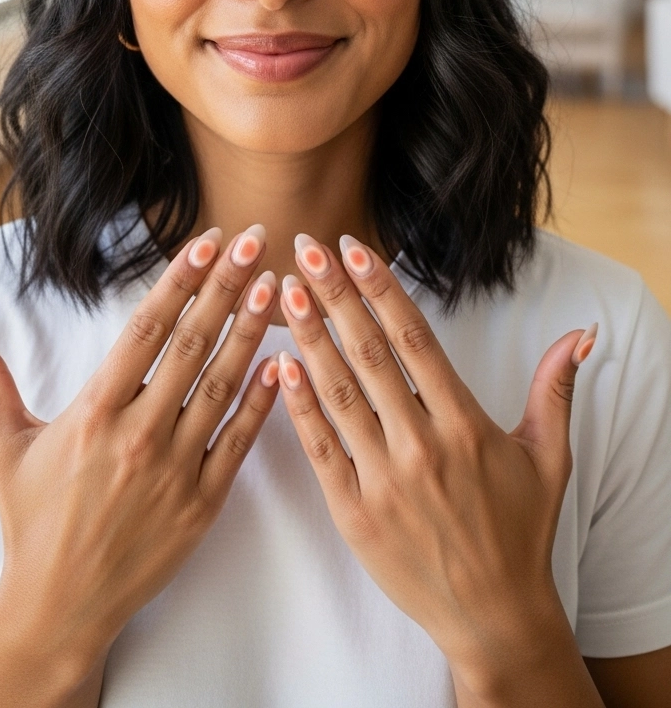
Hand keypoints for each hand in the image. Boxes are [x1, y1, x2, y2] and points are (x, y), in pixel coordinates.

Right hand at [0, 227, 279, 689]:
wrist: (59, 607)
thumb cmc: (34, 521)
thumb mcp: (6, 447)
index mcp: (94, 412)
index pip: (145, 330)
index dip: (179, 282)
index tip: (206, 242)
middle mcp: (138, 435)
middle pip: (191, 346)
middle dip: (226, 288)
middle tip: (254, 241)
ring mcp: (174, 469)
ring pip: (221, 386)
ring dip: (250, 333)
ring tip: (273, 286)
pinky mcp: (202, 503)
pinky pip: (238, 441)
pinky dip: (262, 401)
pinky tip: (282, 363)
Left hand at [276, 234, 599, 704]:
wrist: (493, 614)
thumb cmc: (520, 529)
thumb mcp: (548, 455)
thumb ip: (555, 388)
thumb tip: (583, 334)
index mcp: (465, 424)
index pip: (414, 340)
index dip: (382, 289)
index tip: (354, 249)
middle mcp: (422, 446)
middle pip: (369, 355)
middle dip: (335, 297)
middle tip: (306, 249)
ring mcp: (384, 480)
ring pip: (339, 394)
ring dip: (309, 339)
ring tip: (284, 292)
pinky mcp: (354, 513)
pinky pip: (321, 449)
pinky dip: (299, 406)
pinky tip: (280, 366)